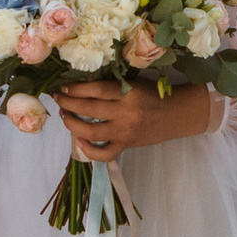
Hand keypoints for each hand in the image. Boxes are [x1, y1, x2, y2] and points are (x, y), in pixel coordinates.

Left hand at [54, 75, 215, 160]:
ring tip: (65, 116)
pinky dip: (89, 150)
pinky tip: (80, 141)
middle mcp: (125, 113)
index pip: (95, 90)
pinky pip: (104, 153)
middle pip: (88, 110)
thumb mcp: (135, 83)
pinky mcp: (126, 145)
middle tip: (58, 99)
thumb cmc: (155, 95)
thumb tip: (82, 84)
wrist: (177, 115)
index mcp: (128, 93)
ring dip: (72, 124)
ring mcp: (125, 132)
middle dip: (67, 103)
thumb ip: (113, 85)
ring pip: (90, 132)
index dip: (75, 89)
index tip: (62, 87)